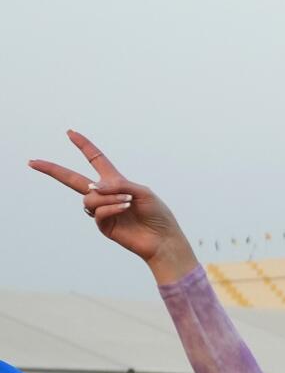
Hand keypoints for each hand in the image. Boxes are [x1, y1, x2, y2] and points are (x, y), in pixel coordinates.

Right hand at [29, 131, 195, 279]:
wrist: (163, 239)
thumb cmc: (157, 214)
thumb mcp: (142, 191)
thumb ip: (118, 184)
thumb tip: (92, 187)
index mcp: (116, 182)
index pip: (96, 160)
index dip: (84, 146)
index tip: (70, 132)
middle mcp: (105, 194)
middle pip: (72, 179)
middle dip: (52, 170)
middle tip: (33, 162)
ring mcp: (102, 211)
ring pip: (89, 198)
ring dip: (108, 197)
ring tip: (128, 201)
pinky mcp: (103, 225)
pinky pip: (98, 211)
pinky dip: (111, 206)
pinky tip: (125, 207)